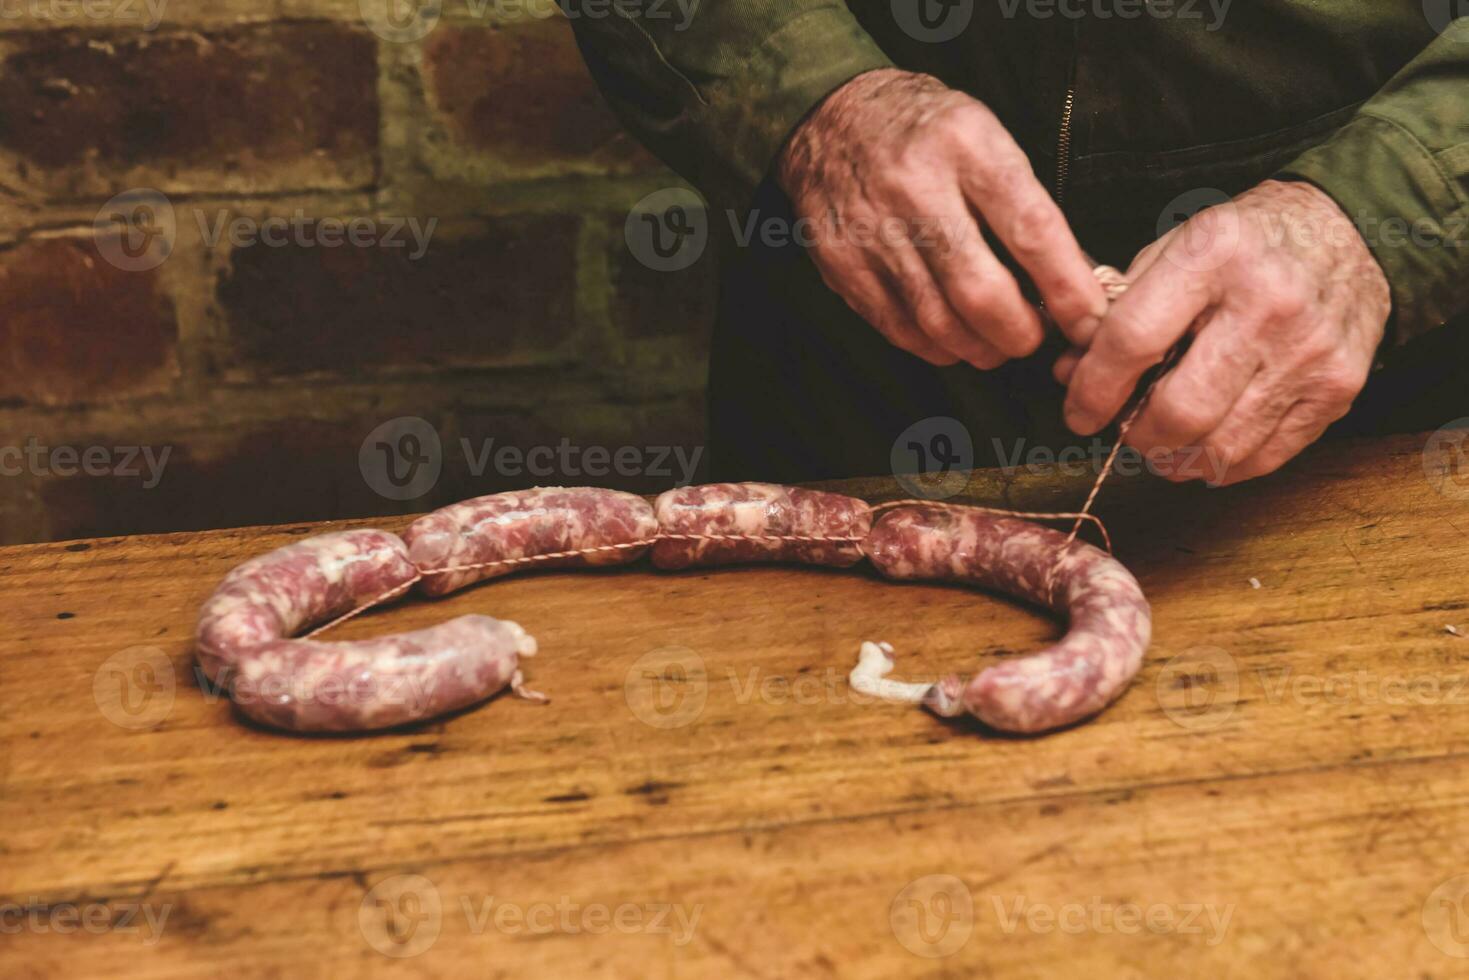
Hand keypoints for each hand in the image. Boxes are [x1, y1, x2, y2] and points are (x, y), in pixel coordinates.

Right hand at [777, 69, 1106, 368]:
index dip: (1068, 288)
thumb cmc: (926, 131)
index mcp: (966, 145)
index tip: (1089, 320)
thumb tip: (1072, 279)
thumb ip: (1023, 201)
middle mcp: (915, 188)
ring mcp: (872, 231)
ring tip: (999, 341)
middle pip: (980, 292)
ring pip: (940, 323)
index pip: (1030, 230)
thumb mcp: (984, 135)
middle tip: (1037, 336)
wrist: (832, 117)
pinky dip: (938, 346)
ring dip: (982, 348)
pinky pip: (900, 329)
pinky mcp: (843, 264)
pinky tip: (954, 337)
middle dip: (1021, 332)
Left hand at [1057, 179, 1390, 484]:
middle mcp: (1268, 304)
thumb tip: (1070, 373)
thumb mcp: (1175, 246)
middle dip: (1136, 434)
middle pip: (1180, 409)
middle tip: (1125, 428)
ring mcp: (1308, 352)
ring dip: (1175, 457)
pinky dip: (1221, 464)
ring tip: (1162, 440)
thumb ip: (1119, 310)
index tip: (1079, 411)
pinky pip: (1263, 456)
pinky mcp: (1337, 389)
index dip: (1093, 389)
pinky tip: (1205, 445)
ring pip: (1221, 446)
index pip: (1133, 341)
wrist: (1353, 230)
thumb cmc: (1246, 242)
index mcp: (1214, 255)